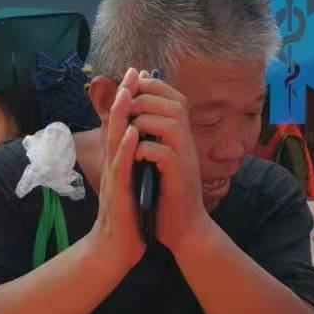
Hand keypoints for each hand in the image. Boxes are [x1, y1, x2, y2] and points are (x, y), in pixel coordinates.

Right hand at [91, 71, 145, 273]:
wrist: (112, 252)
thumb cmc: (124, 221)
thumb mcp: (129, 187)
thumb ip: (132, 166)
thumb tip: (140, 148)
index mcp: (117, 164)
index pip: (122, 125)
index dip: (127, 101)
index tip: (136, 77)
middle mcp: (112, 166)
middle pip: (116, 125)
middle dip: (123, 97)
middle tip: (131, 71)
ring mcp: (113, 179)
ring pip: (115, 141)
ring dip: (121, 115)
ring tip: (127, 91)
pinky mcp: (118, 194)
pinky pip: (122, 168)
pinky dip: (127, 148)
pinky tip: (133, 132)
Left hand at [129, 76, 208, 254]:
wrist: (182, 227)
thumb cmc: (164, 193)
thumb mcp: (157, 158)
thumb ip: (150, 135)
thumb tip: (134, 109)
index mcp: (181, 135)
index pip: (174, 97)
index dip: (153, 86)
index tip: (131, 86)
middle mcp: (187, 143)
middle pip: (173, 104)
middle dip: (144, 100)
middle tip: (125, 111)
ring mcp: (185, 159)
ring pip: (169, 123)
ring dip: (142, 123)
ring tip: (128, 134)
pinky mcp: (179, 177)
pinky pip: (163, 153)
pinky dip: (144, 150)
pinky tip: (134, 157)